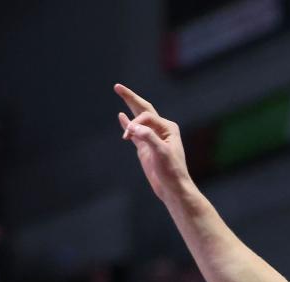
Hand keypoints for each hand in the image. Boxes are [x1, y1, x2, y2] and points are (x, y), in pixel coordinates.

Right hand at [115, 83, 192, 201]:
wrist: (172, 188)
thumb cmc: (171, 171)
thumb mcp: (161, 153)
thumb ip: (148, 138)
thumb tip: (134, 127)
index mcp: (168, 128)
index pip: (147, 116)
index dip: (136, 123)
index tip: (129, 135)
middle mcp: (161, 130)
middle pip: (143, 109)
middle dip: (131, 98)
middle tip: (117, 86)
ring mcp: (152, 138)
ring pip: (138, 119)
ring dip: (129, 107)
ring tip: (119, 92)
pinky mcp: (145, 147)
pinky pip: (135, 132)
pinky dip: (127, 124)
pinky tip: (121, 116)